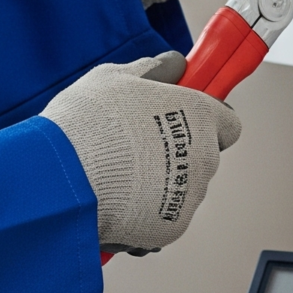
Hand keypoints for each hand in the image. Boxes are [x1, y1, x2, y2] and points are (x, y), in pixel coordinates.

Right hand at [42, 52, 240, 253]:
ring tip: (118, 176)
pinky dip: (146, 213)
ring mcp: (191, 194)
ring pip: (183, 189)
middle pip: (203, 157)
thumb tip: (174, 66)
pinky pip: (164, 217)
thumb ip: (153, 70)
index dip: (206, 123)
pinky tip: (115, 200)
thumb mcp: (114, 77)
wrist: (64, 178)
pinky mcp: (173, 226)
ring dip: (160, 185)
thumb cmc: (87, 122)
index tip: (184, 122)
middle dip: (177, 155)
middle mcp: (204, 155)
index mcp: (198, 114)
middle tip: (137, 149)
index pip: (228, 123)